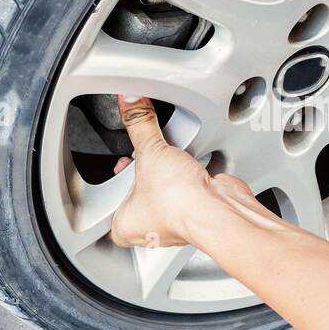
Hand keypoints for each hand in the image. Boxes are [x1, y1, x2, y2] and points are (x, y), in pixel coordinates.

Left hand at [109, 96, 214, 248]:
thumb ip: (139, 124)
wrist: (218, 209)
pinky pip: (186, 183)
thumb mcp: (149, 151)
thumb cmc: (178, 203)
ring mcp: (175, 218)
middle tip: (148, 154)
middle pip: (139, 185)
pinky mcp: (197, 206)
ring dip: (167, 166)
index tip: (122, 157)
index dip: (117, 173)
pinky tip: (189, 162)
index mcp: (124, 224)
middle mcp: (149, 226)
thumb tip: (131, 103)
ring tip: (170, 157)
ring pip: (164, 183)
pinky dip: (188, 170)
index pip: (110, 196)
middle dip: (145, 165)